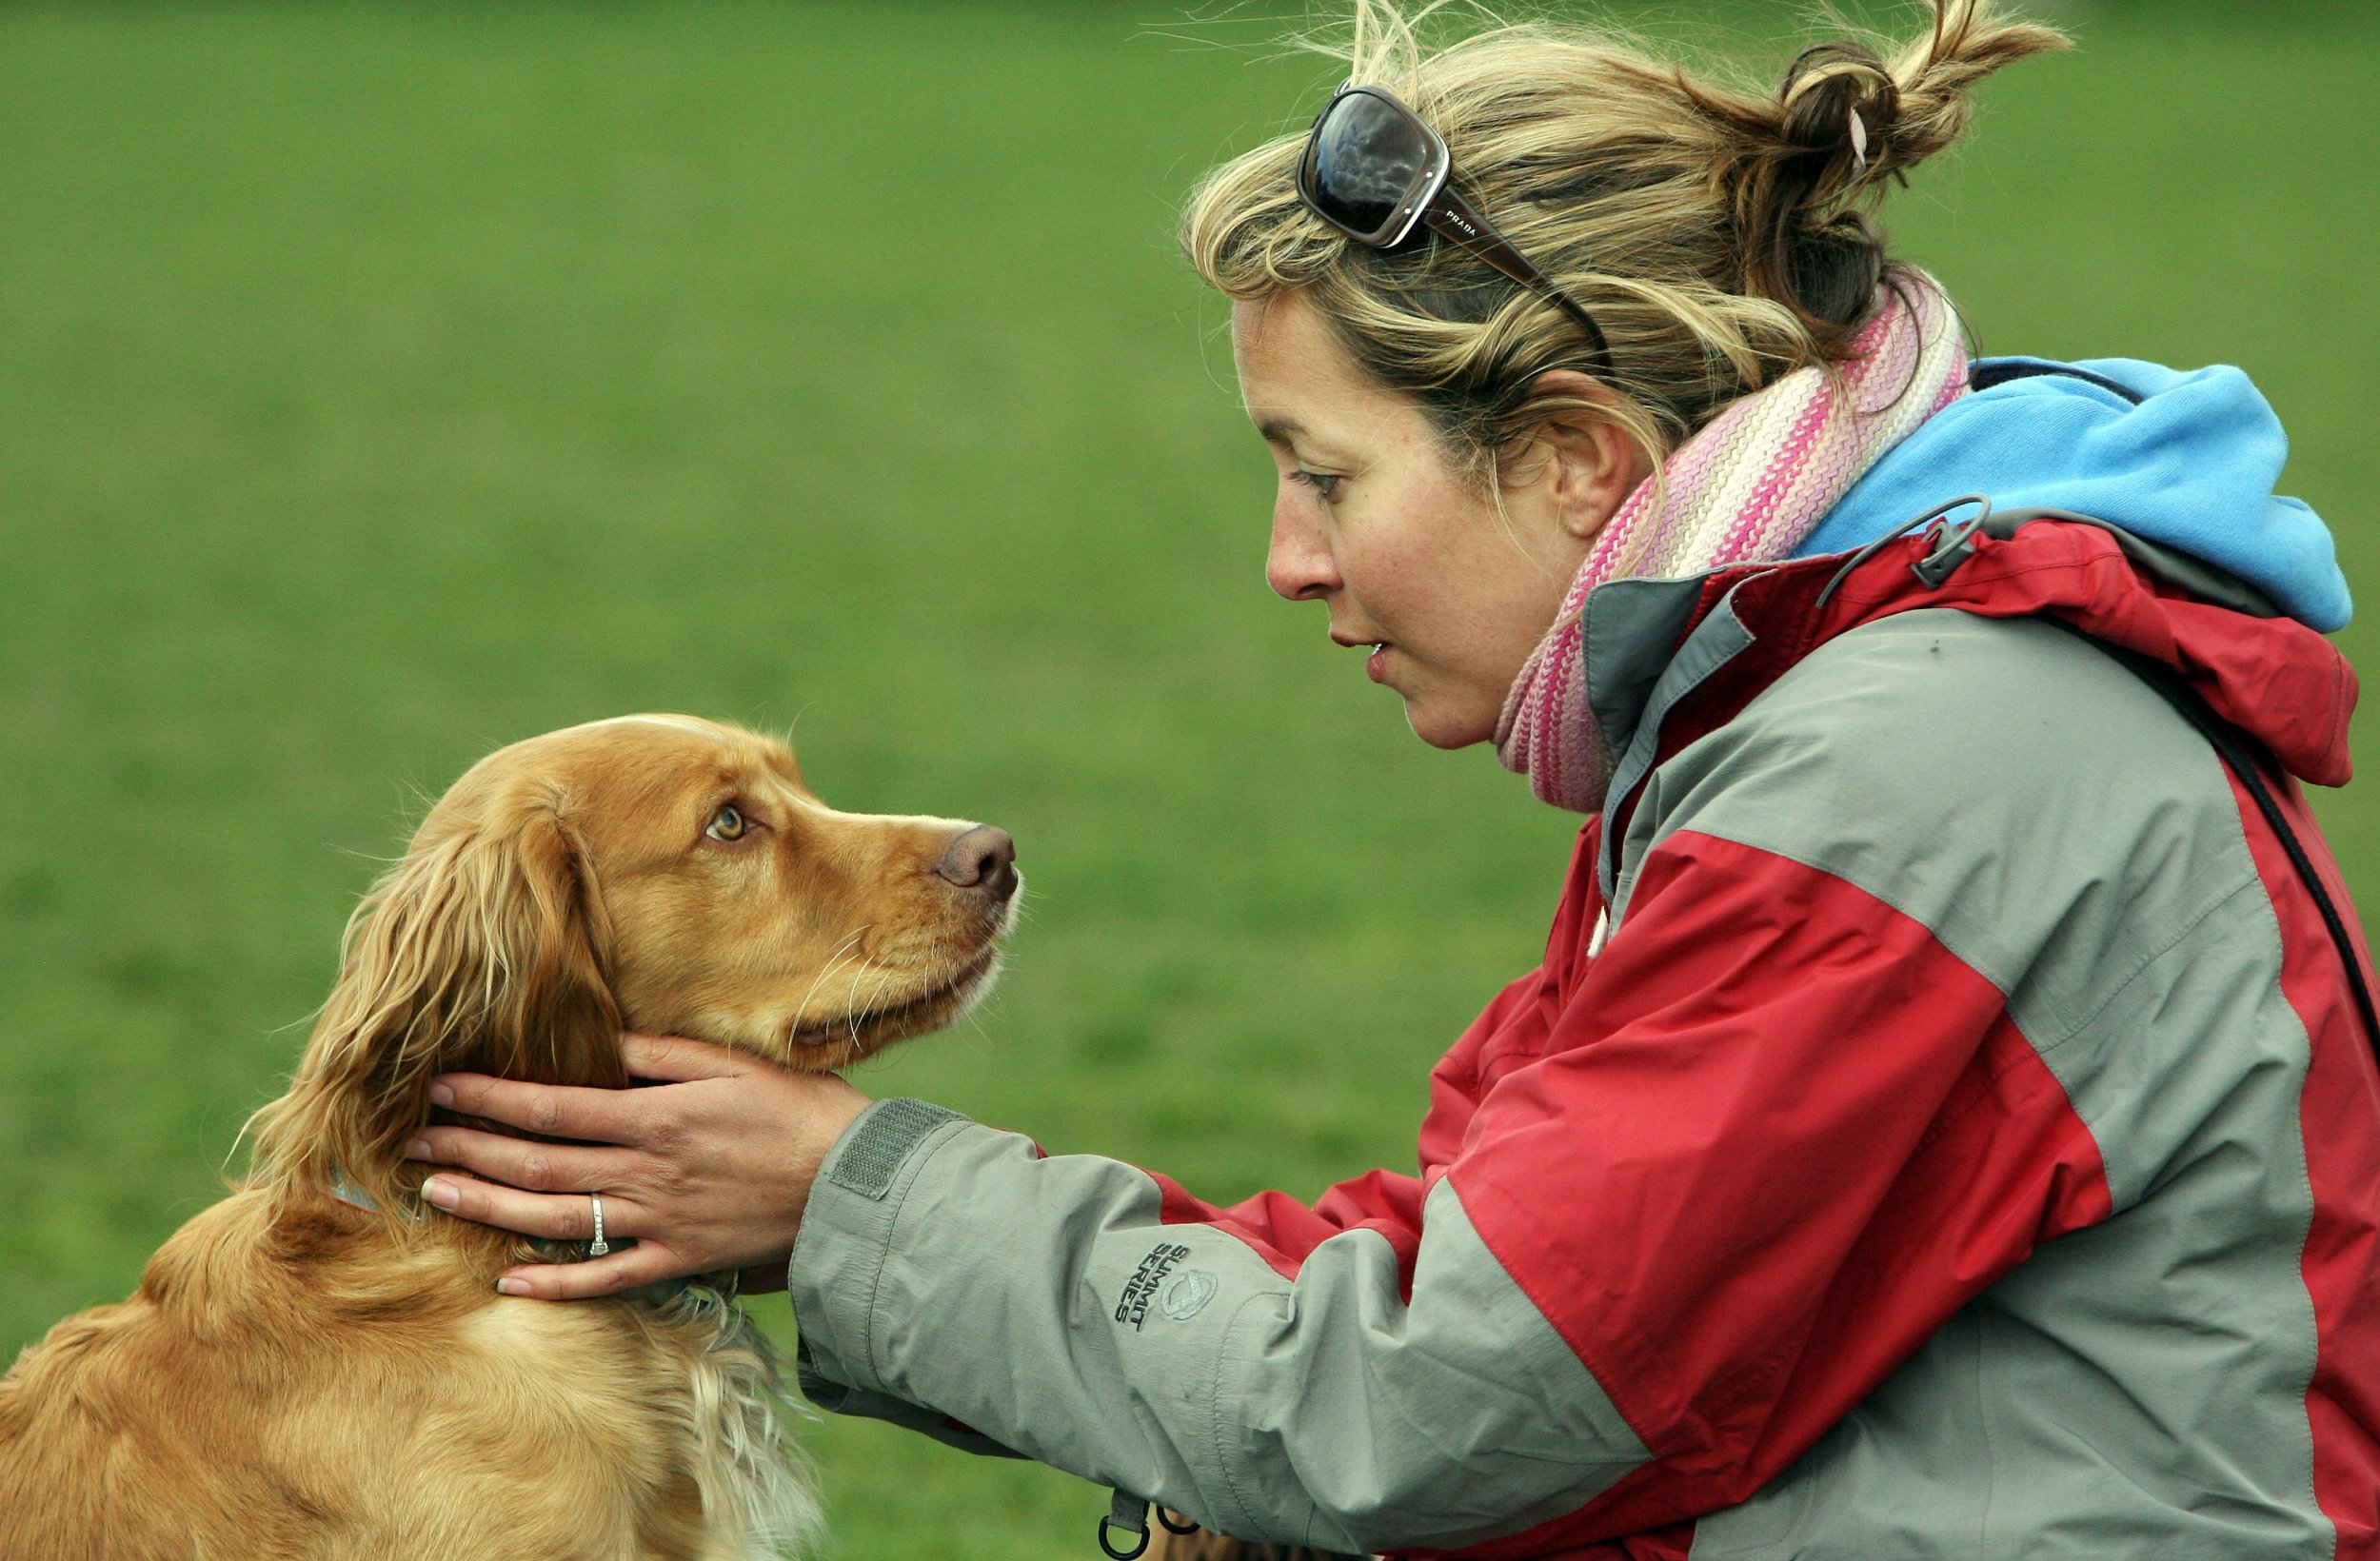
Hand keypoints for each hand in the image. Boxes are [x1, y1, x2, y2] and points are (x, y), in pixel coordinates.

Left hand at [406, 1033, 869, 1299]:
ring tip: (435, 1190)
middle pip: (537, 1162)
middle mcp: (644, 1173)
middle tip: (407, 1139)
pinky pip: (605, 1278)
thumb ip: (662, 1058)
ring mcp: (657, 1223)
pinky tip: (508, 1280)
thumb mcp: (734, 1066)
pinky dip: (554, 1284)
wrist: (855, 1188)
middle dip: (467, 1147)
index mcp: (654, 1118)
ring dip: (488, 1205)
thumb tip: (599, 1048)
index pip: (551, 1106)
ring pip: (554, 1218)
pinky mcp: (678, 1261)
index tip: (439, 1085)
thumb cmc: (801, 1114)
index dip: (489, 1096)